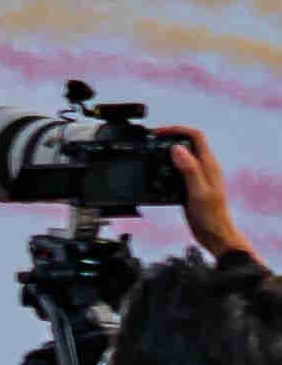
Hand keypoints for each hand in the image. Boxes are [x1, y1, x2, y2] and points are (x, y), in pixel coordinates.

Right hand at [158, 127, 250, 260]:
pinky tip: (155, 173)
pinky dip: (164, 166)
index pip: (195, 136)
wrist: (214, 235)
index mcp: (208, 165)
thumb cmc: (211, 216)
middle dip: (168, 138)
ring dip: (165, 151)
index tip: (157, 133)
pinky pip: (176, 169)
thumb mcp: (199, 192)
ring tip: (149, 153)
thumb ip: (189, 170)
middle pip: (187, 143)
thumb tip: (178, 149)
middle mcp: (204, 167)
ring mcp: (197, 176)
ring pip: (180, 156)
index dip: (176, 130)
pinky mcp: (190, 185)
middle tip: (149, 140)